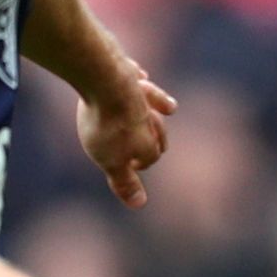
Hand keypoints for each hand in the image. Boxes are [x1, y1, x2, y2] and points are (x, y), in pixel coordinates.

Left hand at [78, 59, 175, 207]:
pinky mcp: (126, 72)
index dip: (142, 164)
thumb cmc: (107, 125)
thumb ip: (125, 182)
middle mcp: (148, 118)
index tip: (131, 168)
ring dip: (161, 107)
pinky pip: (138, 77)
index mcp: (146, 142)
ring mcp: (139, 94)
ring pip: (154, 102)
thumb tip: (140, 204)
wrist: (106, 80)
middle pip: (158, 131)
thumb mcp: (110, 161)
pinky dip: (142, 80)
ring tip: (170, 109)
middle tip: (161, 147)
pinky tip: (142, 74)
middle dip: (159, 139)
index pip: (150, 157)